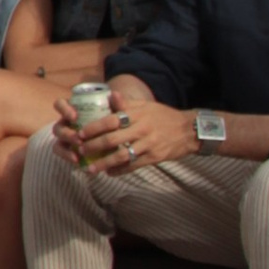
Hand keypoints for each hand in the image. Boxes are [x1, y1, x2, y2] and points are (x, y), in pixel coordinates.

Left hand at [55, 84, 193, 171]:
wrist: (188, 130)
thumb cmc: (163, 116)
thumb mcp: (146, 105)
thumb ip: (127, 103)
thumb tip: (110, 95)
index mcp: (137, 114)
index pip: (111, 120)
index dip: (94, 128)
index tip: (80, 133)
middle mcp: (142, 129)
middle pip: (113, 140)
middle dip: (94, 146)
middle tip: (80, 151)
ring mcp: (148, 144)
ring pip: (122, 156)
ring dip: (104, 163)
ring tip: (91, 169)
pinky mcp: (154, 158)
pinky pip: (134, 166)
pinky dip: (120, 170)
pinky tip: (109, 173)